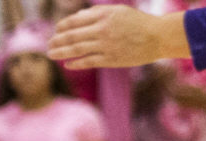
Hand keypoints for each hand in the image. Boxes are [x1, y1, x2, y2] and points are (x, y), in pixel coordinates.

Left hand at [47, 6, 186, 69]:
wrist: (157, 37)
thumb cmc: (137, 22)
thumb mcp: (117, 11)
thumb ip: (96, 13)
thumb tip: (76, 17)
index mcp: (103, 16)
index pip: (75, 21)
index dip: (62, 26)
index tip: (55, 30)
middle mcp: (102, 30)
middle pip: (72, 36)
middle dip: (57, 40)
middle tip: (48, 45)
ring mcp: (106, 46)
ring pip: (77, 49)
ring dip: (61, 52)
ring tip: (51, 54)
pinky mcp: (110, 59)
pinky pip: (88, 62)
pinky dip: (75, 63)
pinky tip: (66, 64)